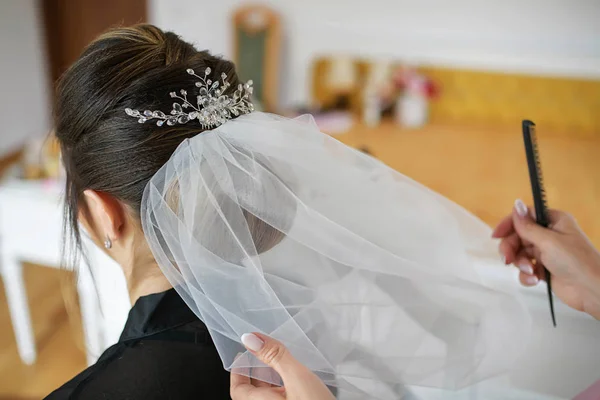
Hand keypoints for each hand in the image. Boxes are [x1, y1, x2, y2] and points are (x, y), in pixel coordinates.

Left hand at [230, 333, 334, 399]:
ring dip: (272, 379)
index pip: (238, 389)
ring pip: (269, 397)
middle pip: (253, 393)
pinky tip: (297, 382)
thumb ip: (274, 356)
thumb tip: (252, 339)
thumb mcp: (297, 377)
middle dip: (257, 371)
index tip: (244, 353)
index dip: (239, 370)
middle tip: (263, 353)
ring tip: (280, 363)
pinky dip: (285, 388)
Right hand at [493, 199, 599, 318]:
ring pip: (520, 253)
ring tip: (529, 271)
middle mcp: (549, 235)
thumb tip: (516, 202)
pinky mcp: (544, 270)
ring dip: (520, 263)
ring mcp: (546, 253)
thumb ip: (527, 225)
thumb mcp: (548, 241)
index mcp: (553, 221)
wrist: (592, 290)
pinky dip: (526, 275)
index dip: (509, 225)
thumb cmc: (574, 260)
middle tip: (507, 260)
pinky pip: (526, 268)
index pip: (524, 217)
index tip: (496, 235)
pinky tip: (534, 280)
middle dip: (511, 249)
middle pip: (518, 236)